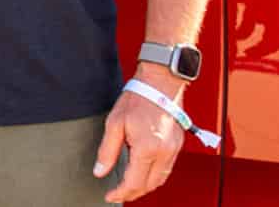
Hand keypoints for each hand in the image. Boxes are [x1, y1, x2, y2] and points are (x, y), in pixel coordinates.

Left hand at [95, 69, 185, 201]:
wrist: (160, 83)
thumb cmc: (138, 99)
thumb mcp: (114, 124)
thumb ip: (107, 151)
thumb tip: (100, 171)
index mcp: (148, 148)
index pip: (134, 182)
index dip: (120, 192)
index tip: (110, 196)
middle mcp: (164, 152)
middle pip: (150, 185)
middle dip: (133, 193)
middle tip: (118, 194)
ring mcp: (174, 150)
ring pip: (161, 179)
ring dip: (145, 186)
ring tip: (129, 187)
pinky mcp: (178, 145)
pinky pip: (167, 168)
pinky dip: (155, 176)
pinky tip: (144, 173)